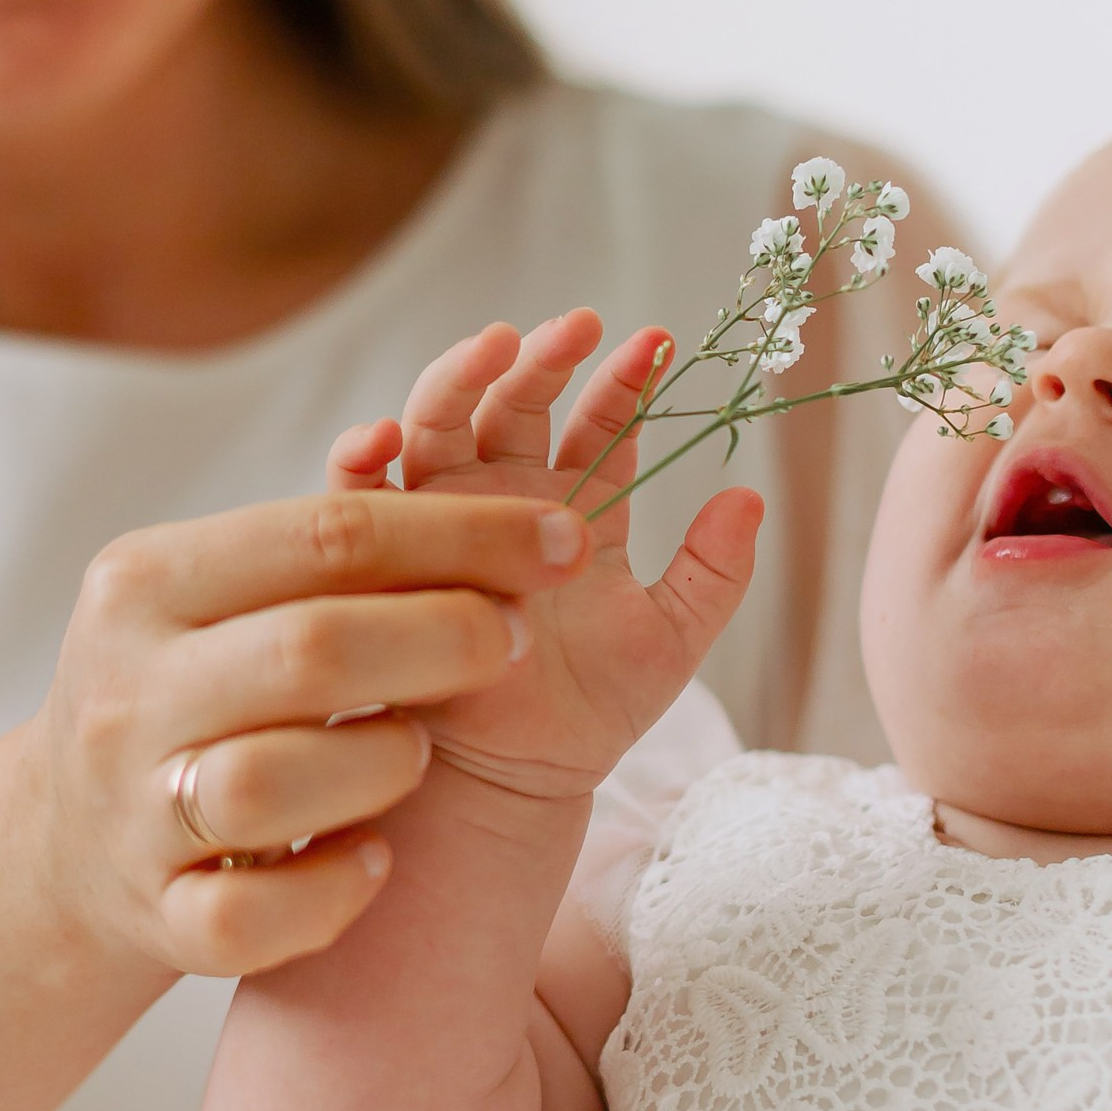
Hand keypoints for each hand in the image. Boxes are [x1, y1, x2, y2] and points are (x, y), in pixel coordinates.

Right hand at [31, 489, 589, 983]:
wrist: (67, 838)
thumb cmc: (190, 686)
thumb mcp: (218, 594)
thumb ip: (324, 543)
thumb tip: (440, 456)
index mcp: (146, 581)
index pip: (323, 535)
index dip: (463, 534)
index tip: (563, 539)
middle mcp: (130, 689)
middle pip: (310, 648)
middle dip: (444, 639)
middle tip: (520, 640)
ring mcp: (133, 809)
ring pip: (271, 782)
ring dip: (381, 763)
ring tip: (421, 750)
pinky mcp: (153, 914)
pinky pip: (246, 917)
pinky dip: (330, 892)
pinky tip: (375, 860)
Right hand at [327, 309, 762, 806]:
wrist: (515, 785)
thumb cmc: (590, 713)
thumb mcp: (672, 639)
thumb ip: (715, 572)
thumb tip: (751, 496)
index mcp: (573, 507)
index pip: (600, 423)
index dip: (626, 381)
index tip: (658, 342)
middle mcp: (504, 500)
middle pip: (516, 403)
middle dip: (544, 358)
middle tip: (579, 324)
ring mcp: (443, 522)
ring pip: (440, 425)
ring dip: (460, 378)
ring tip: (496, 344)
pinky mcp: (389, 557)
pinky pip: (360, 496)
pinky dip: (362, 458)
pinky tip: (384, 435)